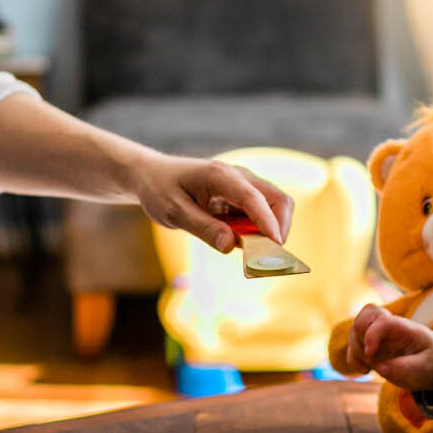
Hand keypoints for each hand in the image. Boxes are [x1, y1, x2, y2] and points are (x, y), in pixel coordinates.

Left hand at [133, 155, 294, 252]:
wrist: (153, 175)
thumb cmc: (160, 190)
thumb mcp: (173, 212)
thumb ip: (203, 228)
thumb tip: (231, 246)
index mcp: (219, 176)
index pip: (253, 198)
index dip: (268, 223)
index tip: (276, 247)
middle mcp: (238, 176)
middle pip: (278, 199)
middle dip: (280, 228)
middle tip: (268, 257)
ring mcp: (243, 184)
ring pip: (275, 206)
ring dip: (272, 231)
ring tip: (257, 254)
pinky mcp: (242, 195)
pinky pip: (262, 213)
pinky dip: (262, 231)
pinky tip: (246, 244)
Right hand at [343, 304, 432, 390]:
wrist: (431, 365)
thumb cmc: (429, 363)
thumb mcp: (424, 367)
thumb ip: (405, 367)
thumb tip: (381, 369)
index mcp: (404, 327)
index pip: (383, 321)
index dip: (372, 334)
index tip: (369, 354)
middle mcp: (388, 326)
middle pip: (364, 318)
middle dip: (360, 339)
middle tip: (370, 359)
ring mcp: (377, 334)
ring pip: (355, 330)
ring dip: (356, 350)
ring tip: (371, 367)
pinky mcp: (370, 345)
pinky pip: (353, 345)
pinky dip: (353, 358)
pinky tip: (365, 370)